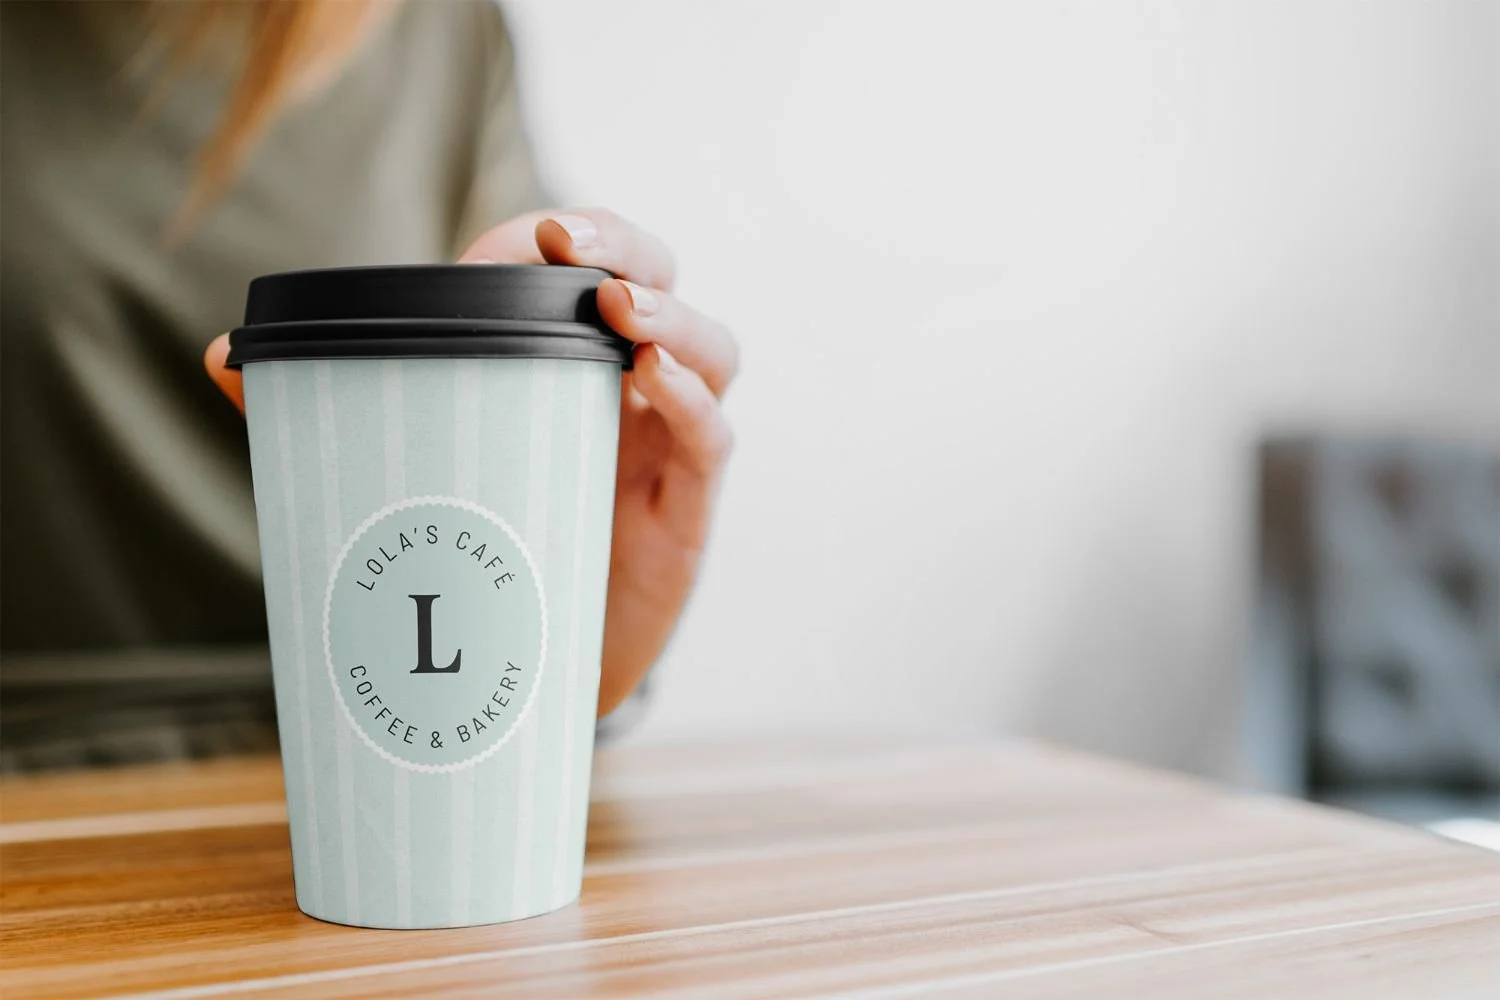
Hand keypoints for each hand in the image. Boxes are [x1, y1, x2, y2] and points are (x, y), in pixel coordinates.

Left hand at [205, 208, 737, 716]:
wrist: (529, 676)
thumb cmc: (482, 553)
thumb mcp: (415, 471)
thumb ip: (329, 411)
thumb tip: (220, 354)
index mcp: (569, 366)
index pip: (587, 269)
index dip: (565, 238)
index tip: (523, 238)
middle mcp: (625, 394)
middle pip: (663, 287)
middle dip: (627, 248)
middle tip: (568, 245)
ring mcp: (663, 449)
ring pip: (711, 353)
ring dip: (672, 320)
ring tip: (619, 311)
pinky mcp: (684, 514)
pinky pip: (710, 441)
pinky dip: (691, 403)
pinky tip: (652, 381)